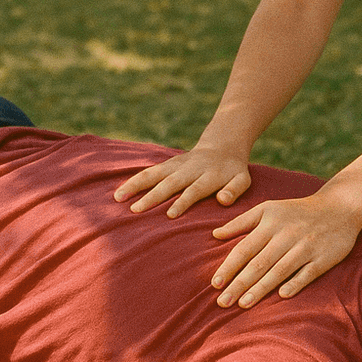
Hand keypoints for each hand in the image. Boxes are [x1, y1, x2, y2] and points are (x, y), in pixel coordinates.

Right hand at [113, 144, 252, 216]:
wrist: (222, 146)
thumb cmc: (233, 171)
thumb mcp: (242, 180)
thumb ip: (234, 190)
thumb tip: (223, 200)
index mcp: (209, 176)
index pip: (194, 190)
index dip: (183, 201)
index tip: (170, 215)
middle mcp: (189, 170)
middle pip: (169, 183)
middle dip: (153, 196)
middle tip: (136, 210)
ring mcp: (176, 165)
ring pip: (154, 174)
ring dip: (136, 185)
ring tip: (118, 199)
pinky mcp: (168, 164)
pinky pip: (149, 172)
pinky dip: (134, 180)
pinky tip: (119, 192)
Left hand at [210, 191, 361, 305]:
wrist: (339, 206)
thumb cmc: (297, 211)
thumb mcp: (268, 208)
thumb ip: (241, 222)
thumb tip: (215, 234)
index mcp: (270, 223)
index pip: (245, 248)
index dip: (229, 266)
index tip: (215, 284)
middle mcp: (287, 235)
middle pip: (259, 263)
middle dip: (239, 284)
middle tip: (222, 303)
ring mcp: (306, 246)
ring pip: (280, 270)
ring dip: (261, 288)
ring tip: (243, 304)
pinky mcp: (323, 257)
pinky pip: (307, 273)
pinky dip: (295, 283)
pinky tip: (282, 295)